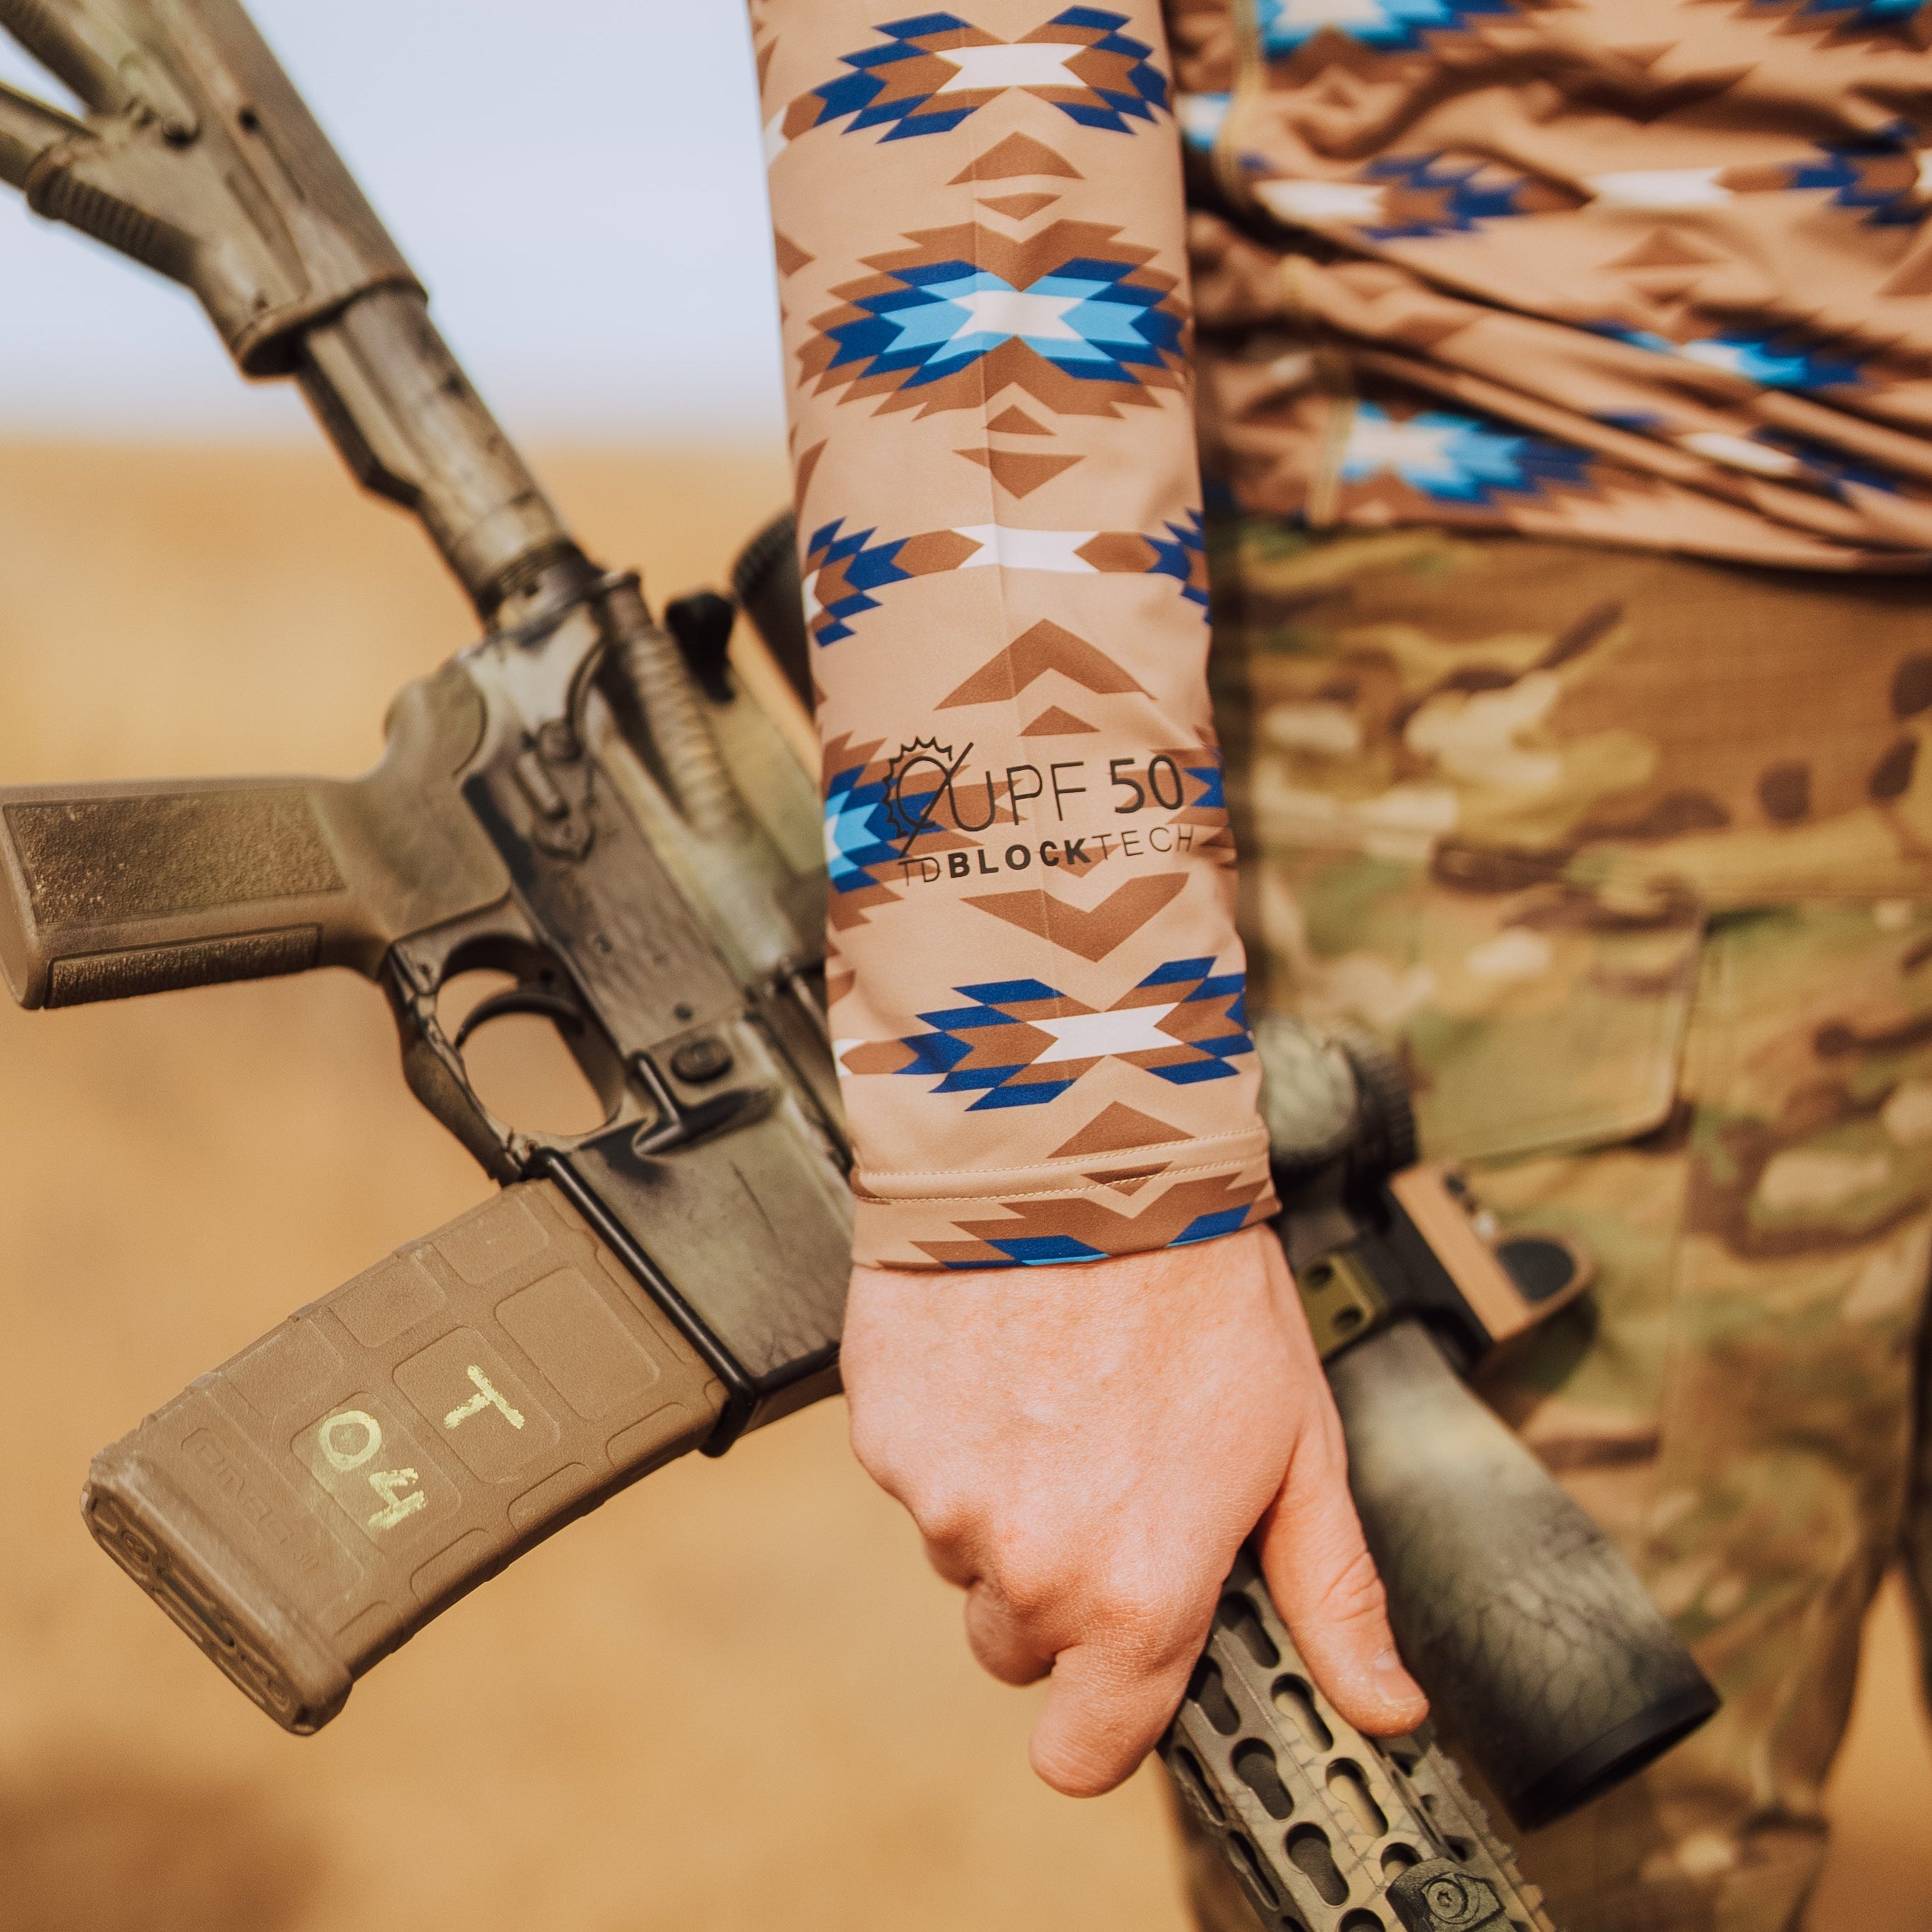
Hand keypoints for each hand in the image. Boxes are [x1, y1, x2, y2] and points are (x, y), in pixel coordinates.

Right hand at [841, 1224, 1426, 1796]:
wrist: (1077, 1151)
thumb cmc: (1199, 1284)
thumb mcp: (1297, 1439)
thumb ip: (1330, 1591)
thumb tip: (1381, 1708)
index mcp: (1132, 1592)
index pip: (1082, 1753)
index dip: (1105, 1715)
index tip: (1121, 1666)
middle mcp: (1022, 1566)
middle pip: (1018, 1643)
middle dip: (1056, 1586)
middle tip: (1107, 1472)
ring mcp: (936, 1498)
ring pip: (961, 1550)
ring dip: (1000, 1501)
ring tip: (1056, 1392)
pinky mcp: (880, 1429)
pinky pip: (911, 1471)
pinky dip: (948, 1433)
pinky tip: (1001, 1359)